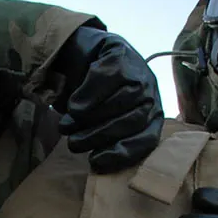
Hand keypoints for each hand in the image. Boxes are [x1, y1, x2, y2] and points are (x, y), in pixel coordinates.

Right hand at [49, 26, 163, 173]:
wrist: (84, 54)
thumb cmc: (94, 97)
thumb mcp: (101, 122)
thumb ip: (106, 138)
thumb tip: (98, 164)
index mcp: (151, 115)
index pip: (146, 138)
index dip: (123, 153)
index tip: (96, 162)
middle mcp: (150, 93)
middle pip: (133, 119)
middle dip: (101, 135)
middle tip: (74, 144)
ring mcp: (138, 71)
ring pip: (122, 99)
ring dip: (90, 117)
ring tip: (66, 126)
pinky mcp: (120, 53)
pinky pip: (107, 77)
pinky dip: (87, 95)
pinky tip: (73, 105)